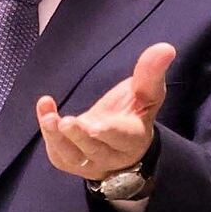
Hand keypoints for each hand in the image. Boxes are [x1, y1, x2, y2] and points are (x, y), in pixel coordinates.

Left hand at [36, 42, 175, 180]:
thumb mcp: (145, 93)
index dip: (110, 132)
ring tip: (49, 117)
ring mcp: (89, 163)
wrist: (122, 146)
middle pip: (94, 149)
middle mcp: (111, 155)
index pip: (123, 137)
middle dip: (79, 136)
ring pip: (72, 156)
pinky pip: (57, 153)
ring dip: (57, 138)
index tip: (96, 126)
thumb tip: (166, 48)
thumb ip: (151, 73)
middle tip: (65, 121)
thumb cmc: (134, 112)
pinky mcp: (69, 162)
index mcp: (133, 138)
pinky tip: (44, 109)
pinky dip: (48, 134)